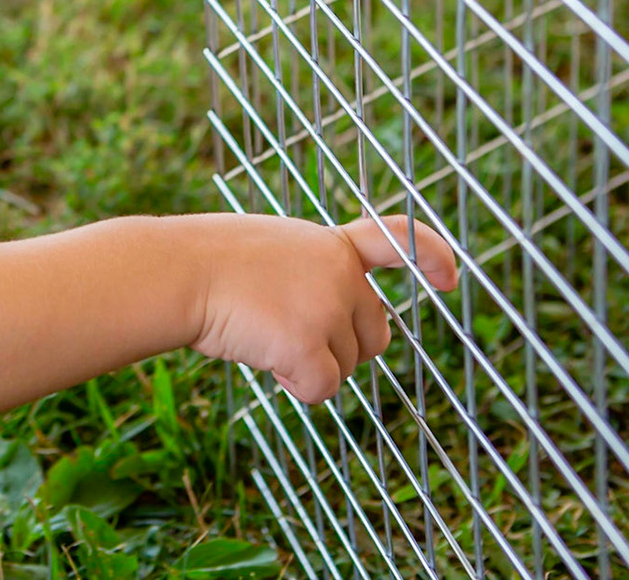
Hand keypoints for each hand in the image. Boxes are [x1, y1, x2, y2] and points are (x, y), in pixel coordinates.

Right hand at [186, 213, 458, 403]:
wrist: (178, 272)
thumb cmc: (209, 263)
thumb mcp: (274, 249)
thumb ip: (315, 273)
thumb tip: (334, 321)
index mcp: (329, 243)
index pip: (394, 240)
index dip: (429, 256)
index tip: (450, 278)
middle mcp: (339, 272)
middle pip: (373, 334)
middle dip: (341, 346)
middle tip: (286, 329)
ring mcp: (327, 307)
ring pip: (346, 367)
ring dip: (309, 363)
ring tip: (261, 330)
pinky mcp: (309, 344)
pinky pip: (323, 389)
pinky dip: (295, 384)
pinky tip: (262, 355)